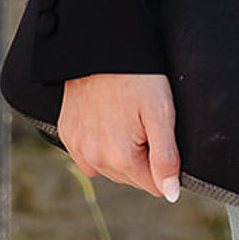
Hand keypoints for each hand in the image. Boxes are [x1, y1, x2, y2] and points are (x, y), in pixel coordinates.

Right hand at [59, 73, 181, 200]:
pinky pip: (88, 154)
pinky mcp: (67, 134)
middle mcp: (95, 159)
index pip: (154, 185)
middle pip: (131, 177)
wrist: (101, 45)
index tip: (160, 134)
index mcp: (121, 157)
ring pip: (109, 167)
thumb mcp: (161, 112)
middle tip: (145, 121)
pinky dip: (99, 144)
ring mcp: (77, 148)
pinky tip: (106, 120)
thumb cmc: (138, 76)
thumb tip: (170, 195)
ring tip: (126, 118)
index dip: (163, 162)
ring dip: (120, 153)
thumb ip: (166, 157)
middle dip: (143, 157)